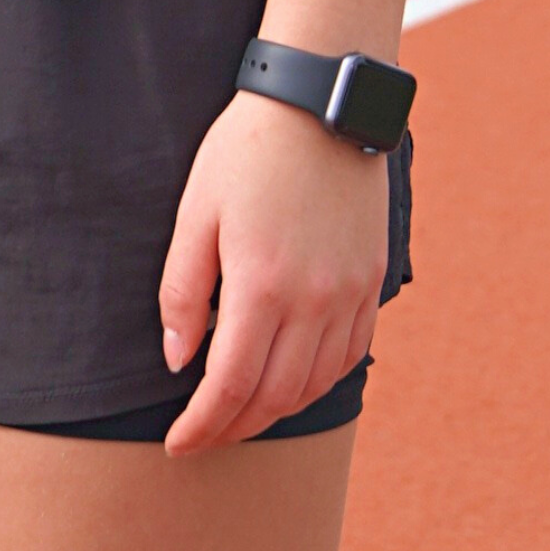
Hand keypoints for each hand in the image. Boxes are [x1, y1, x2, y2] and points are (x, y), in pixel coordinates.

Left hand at [157, 89, 388, 453]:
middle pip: (275, 397)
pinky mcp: (372, 282)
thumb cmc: (246, 152)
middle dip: (233, 428)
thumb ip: (184, 291)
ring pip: (315, 385)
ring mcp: (350, 294)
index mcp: (263, 284)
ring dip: (274, 412)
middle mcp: (314, 300)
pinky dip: (317, 384)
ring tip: (239, 417)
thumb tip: (179, 361)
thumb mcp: (196, 212)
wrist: (320, 106)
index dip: (202, 425)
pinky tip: (291, 384)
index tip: (178, 444)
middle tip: (202, 439)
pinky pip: (348, 357)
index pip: (230, 384)